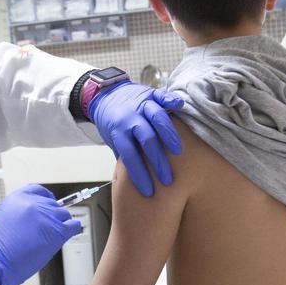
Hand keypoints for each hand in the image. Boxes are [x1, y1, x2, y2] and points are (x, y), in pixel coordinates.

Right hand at [0, 184, 81, 284]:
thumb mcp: (4, 220)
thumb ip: (20, 215)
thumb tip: (35, 221)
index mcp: (18, 198)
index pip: (40, 191)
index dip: (47, 199)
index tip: (49, 204)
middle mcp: (34, 203)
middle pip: (54, 205)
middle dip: (52, 217)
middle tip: (47, 230)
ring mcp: (47, 216)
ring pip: (64, 216)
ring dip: (61, 225)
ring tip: (52, 238)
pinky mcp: (57, 231)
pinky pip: (74, 226)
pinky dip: (73, 230)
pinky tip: (69, 234)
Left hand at [88, 82, 183, 196]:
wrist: (105, 95)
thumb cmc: (112, 123)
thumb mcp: (112, 140)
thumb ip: (124, 156)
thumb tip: (132, 183)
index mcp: (118, 131)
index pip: (129, 155)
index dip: (139, 174)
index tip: (149, 192)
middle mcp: (130, 117)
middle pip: (146, 139)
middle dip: (158, 160)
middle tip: (168, 179)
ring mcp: (141, 103)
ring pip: (157, 117)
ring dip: (169, 134)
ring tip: (178, 151)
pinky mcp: (149, 93)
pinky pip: (161, 95)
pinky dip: (171, 100)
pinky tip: (180, 106)